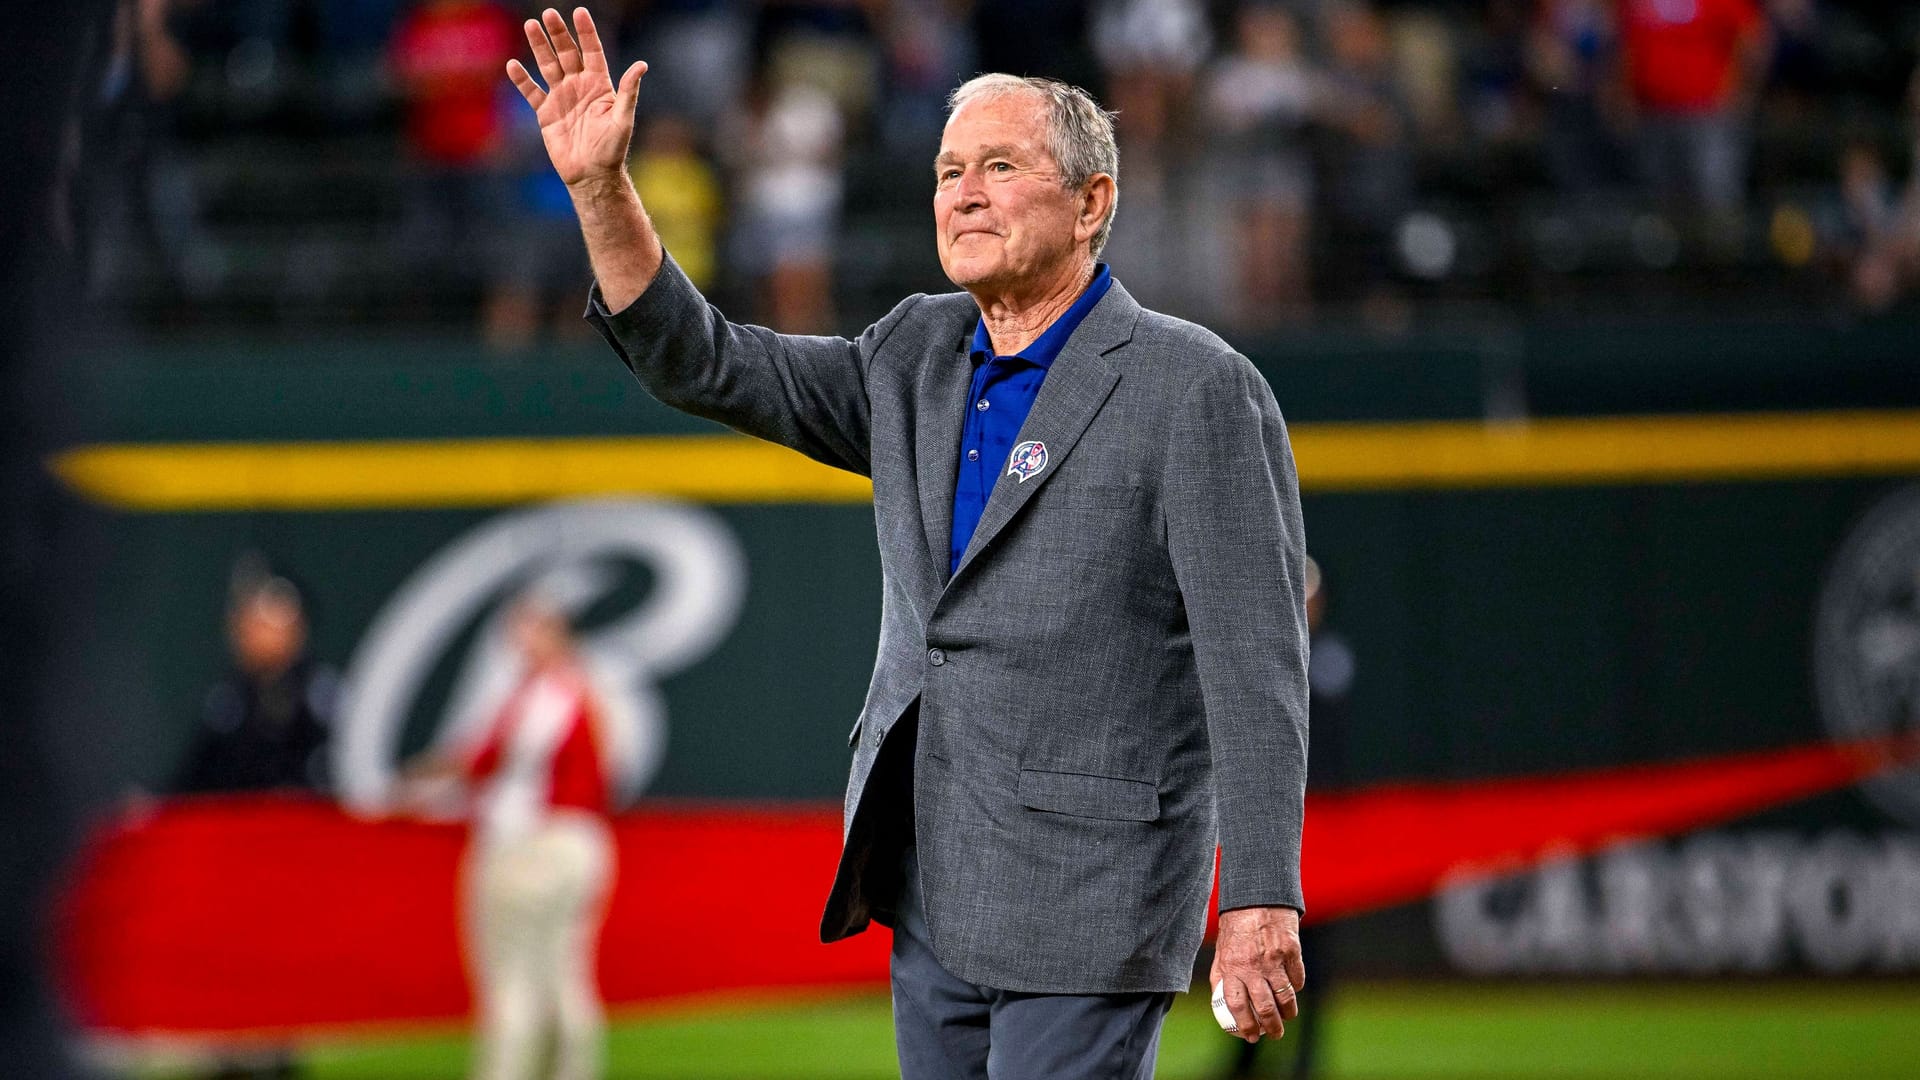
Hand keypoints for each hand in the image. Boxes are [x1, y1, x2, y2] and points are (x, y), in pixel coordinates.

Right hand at [506, 7, 646, 191]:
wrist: (592, 174)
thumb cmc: (612, 149)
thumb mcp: (623, 119)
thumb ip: (629, 91)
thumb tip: (642, 65)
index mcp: (599, 85)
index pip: (592, 51)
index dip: (586, 33)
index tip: (579, 12)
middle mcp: (579, 86)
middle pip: (567, 53)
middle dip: (558, 34)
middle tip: (548, 14)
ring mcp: (561, 98)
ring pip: (548, 66)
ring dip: (539, 47)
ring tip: (530, 26)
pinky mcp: (545, 113)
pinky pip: (531, 92)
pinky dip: (522, 79)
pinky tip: (513, 64)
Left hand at [1210, 905, 1304, 1043]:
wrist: (1256, 897)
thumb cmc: (1236, 928)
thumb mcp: (1221, 951)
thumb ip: (1222, 976)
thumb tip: (1221, 1003)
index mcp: (1231, 967)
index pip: (1237, 1005)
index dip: (1245, 1025)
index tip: (1251, 1036)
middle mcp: (1252, 965)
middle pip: (1265, 1007)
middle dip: (1273, 1028)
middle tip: (1275, 1034)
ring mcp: (1274, 959)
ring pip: (1285, 997)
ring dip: (1288, 1012)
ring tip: (1287, 1016)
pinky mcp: (1292, 951)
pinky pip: (1298, 979)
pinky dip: (1296, 988)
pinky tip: (1292, 988)